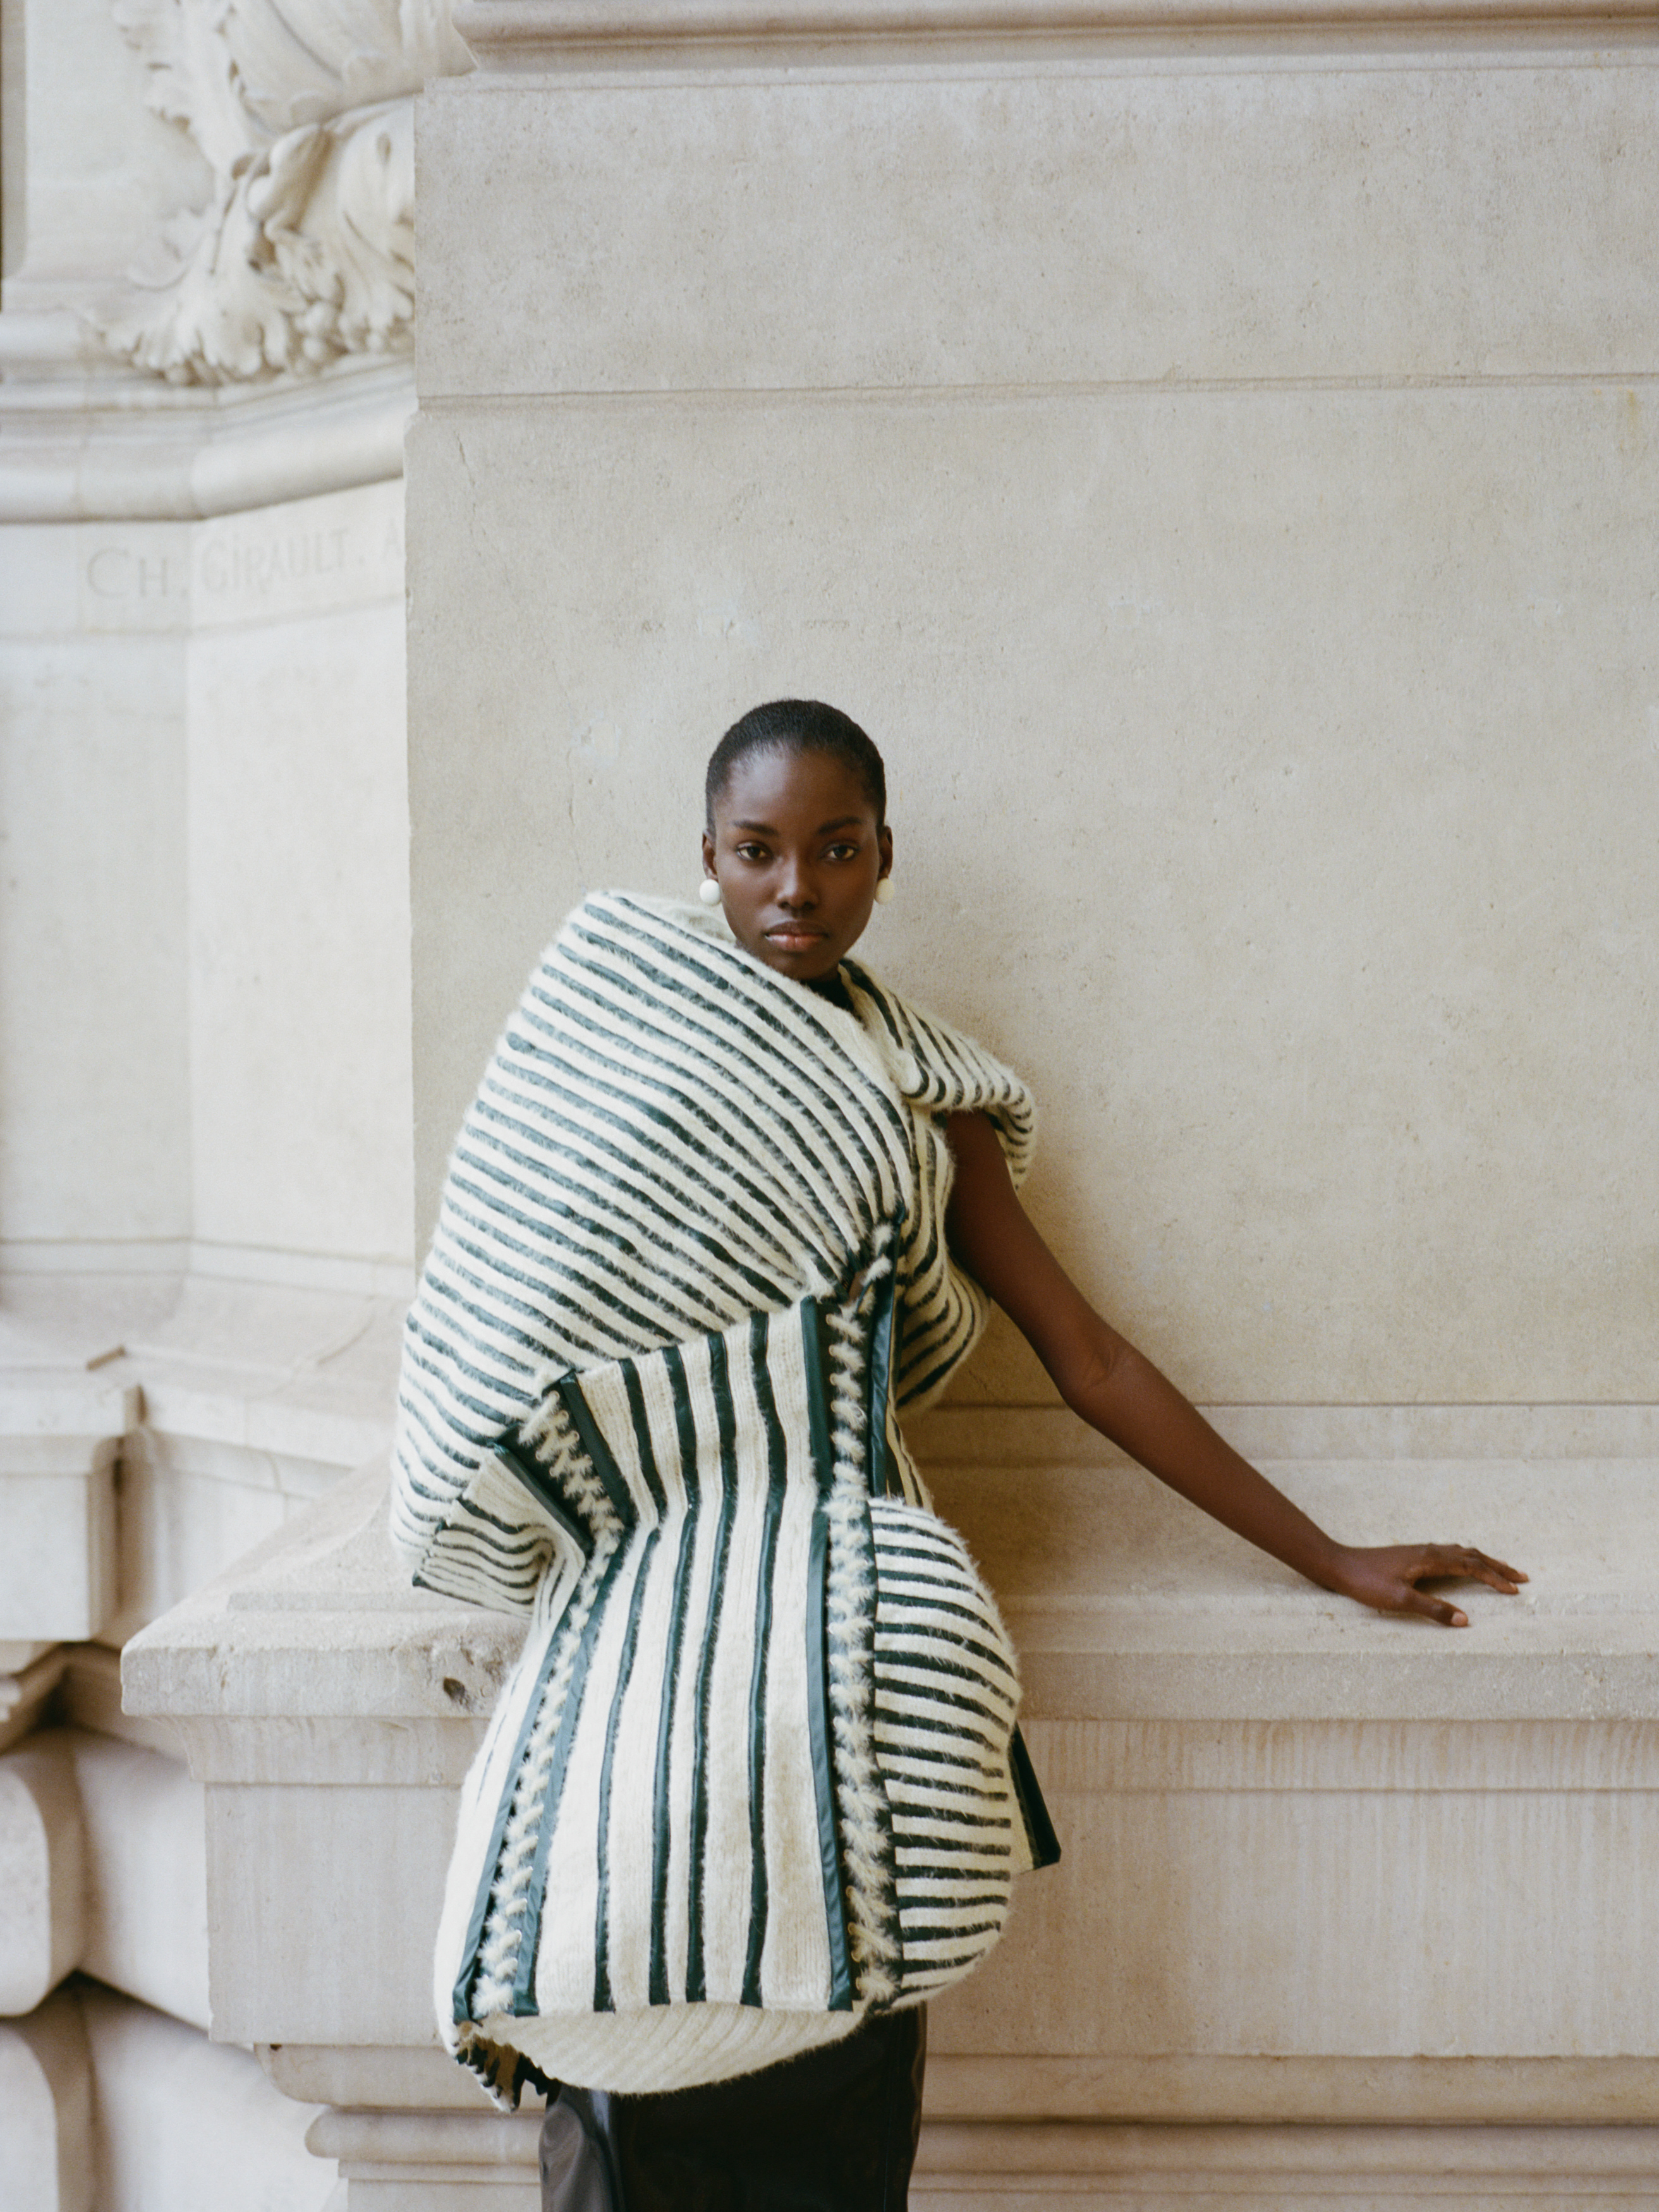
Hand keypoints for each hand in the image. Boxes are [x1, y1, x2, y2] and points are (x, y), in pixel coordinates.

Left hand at [1324, 1543, 1527, 1626]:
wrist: (1339, 1565)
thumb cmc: (1367, 1583)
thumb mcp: (1400, 1600)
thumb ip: (1432, 1609)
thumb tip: (1465, 1620)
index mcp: (1430, 1559)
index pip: (1471, 1566)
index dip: (1494, 1578)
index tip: (1515, 1590)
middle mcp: (1429, 1551)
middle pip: (1471, 1555)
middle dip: (1497, 1567)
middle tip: (1521, 1577)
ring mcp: (1421, 1551)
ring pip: (1461, 1552)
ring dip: (1483, 1561)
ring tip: (1500, 1570)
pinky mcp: (1413, 1555)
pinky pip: (1449, 1553)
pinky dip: (1466, 1558)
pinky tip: (1464, 1565)